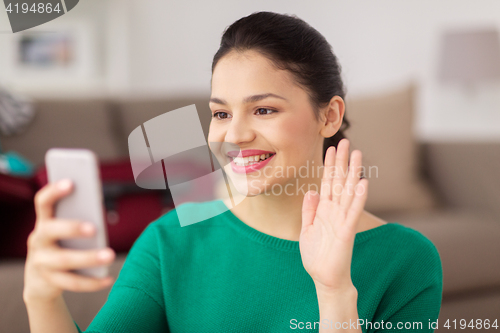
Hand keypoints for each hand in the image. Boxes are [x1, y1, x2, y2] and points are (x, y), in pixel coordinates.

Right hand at [23, 179, 115, 302]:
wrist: (40, 279)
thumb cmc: (62, 244)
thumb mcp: (65, 230)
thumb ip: (78, 217)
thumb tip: (98, 207)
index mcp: (44, 221)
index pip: (43, 202)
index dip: (54, 191)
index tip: (71, 182)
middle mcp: (38, 240)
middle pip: (51, 231)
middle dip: (72, 228)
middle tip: (95, 228)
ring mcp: (42, 262)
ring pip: (64, 260)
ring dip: (89, 258)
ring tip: (110, 255)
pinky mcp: (50, 281)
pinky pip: (72, 282)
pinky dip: (93, 282)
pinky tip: (108, 278)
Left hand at [299, 138, 367, 293]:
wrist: (324, 277)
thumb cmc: (316, 255)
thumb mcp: (306, 229)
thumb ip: (309, 210)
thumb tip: (311, 191)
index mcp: (324, 209)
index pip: (328, 182)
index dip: (329, 165)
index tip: (332, 148)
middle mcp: (335, 211)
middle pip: (339, 181)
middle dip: (342, 162)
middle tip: (347, 141)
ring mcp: (342, 219)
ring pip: (348, 191)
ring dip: (353, 173)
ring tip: (358, 154)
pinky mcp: (346, 231)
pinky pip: (353, 211)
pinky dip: (358, 197)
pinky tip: (363, 182)